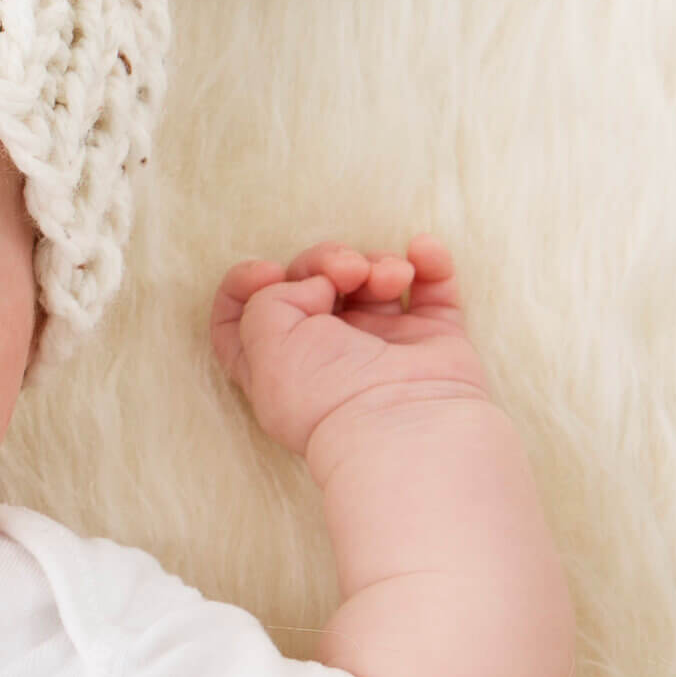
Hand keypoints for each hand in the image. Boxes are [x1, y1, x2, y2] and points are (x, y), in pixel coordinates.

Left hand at [209, 235, 490, 464]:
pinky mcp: (431, 339)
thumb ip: (267, 298)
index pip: (243, 314)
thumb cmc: (327, 393)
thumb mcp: (264, 342)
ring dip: (376, 263)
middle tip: (344, 270)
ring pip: (370, 279)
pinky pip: (431, 286)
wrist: (405, 425)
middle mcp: (326, 353)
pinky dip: (429, 261)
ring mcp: (382, 344)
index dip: (246, 282)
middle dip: (324, 261)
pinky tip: (421, 251)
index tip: (269, 273)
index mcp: (275, 363)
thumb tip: (317, 283)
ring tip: (388, 279)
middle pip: (311, 282)